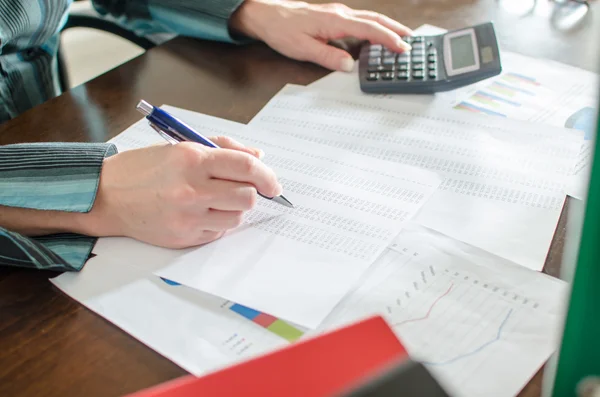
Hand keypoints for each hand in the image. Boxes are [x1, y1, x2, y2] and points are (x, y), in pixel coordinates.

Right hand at [86, 137, 280, 247]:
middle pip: (247, 196)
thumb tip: (258, 158)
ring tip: (217, 200)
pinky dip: (218, 222)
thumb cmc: (145, 169)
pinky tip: (202, 212)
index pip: (246, 168)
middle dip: (253, 193)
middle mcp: (191, 189)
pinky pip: (219, 231)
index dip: (267, 176)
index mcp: (192, 160)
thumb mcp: (181, 147)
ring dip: (235, 208)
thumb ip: (223, 149)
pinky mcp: (184, 237)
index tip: (272, 183)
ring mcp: (188, 216)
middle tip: (244, 190)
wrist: (107, 196)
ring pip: (237, 216)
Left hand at [230, 0, 412, 71]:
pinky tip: (376, 34)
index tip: (403, 48)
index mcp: (336, 20)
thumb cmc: (282, 30)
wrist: (267, 15)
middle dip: (396, 29)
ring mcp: (338, 13)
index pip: (369, 29)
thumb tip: (349, 65)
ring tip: (401, 37)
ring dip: (387, 26)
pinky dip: (374, 26)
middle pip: (375, 19)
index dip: (389, 39)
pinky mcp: (334, 16)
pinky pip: (360, 20)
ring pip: (369, 18)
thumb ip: (328, 57)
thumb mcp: (303, 48)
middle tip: (412, 41)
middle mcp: (340, 13)